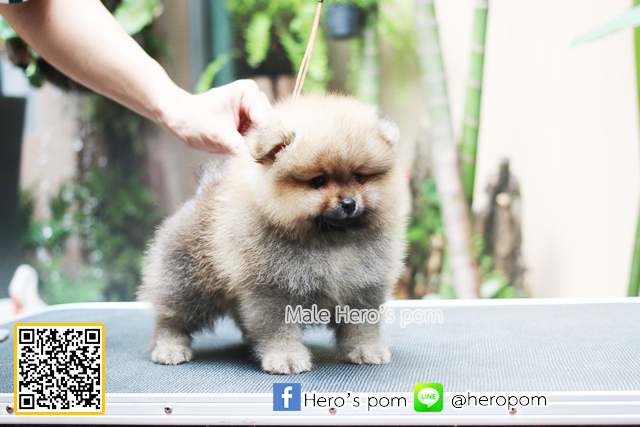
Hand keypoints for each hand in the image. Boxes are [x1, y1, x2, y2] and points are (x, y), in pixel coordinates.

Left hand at [158, 79, 272, 153]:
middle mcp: (256, 98)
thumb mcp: (219, 137)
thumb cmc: (194, 122)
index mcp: (249, 92)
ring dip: (259, 147)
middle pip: (270, 127)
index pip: (266, 121)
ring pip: (268, 134)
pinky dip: (254, 148)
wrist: (179, 120)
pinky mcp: (251, 122)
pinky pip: (260, 138)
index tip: (259, 159)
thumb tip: (260, 161)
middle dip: (262, 144)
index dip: (264, 141)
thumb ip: (241, 148)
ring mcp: (255, 110)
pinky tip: (246, 156)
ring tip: (246, 158)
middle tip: (253, 161)